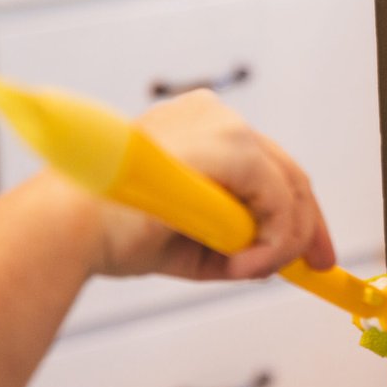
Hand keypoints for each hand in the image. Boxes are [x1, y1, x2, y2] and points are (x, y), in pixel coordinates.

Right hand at [74, 89, 335, 280]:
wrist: (70, 227)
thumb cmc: (112, 230)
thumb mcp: (186, 236)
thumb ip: (229, 240)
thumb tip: (269, 258)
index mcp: (198, 126)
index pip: (265, 166)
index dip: (293, 211)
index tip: (306, 252)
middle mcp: (215, 115)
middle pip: (287, 171)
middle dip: (306, 226)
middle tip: (316, 266)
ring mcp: (224, 126)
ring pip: (289, 188)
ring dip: (280, 241)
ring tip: (246, 271)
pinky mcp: (232, 147)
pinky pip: (279, 200)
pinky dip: (274, 239)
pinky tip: (245, 264)